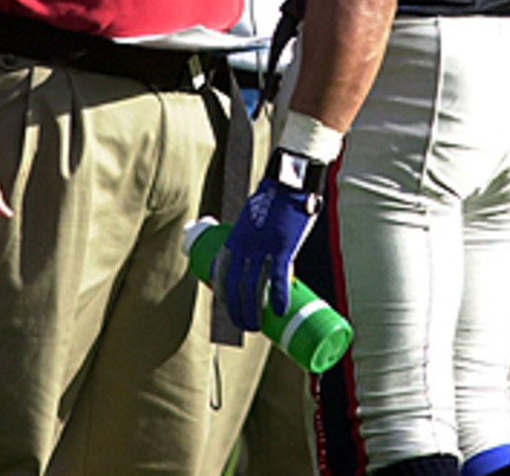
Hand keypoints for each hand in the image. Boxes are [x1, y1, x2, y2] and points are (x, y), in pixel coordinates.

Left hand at [219, 165, 321, 331]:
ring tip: (256, 326)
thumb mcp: (253, 219)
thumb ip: (252, 238)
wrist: (288, 183)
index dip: (223, 293)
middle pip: (235, 285)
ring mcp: (263, 247)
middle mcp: (245, 244)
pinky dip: (279, 296)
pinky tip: (279, 312)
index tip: (227, 307)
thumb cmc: (272, 201)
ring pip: (254, 286)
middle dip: (237, 309)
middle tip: (243, 324)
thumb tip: (259, 259)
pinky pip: (279, 277)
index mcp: (235, 237)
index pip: (221, 272)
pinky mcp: (283, 247)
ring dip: (253, 311)